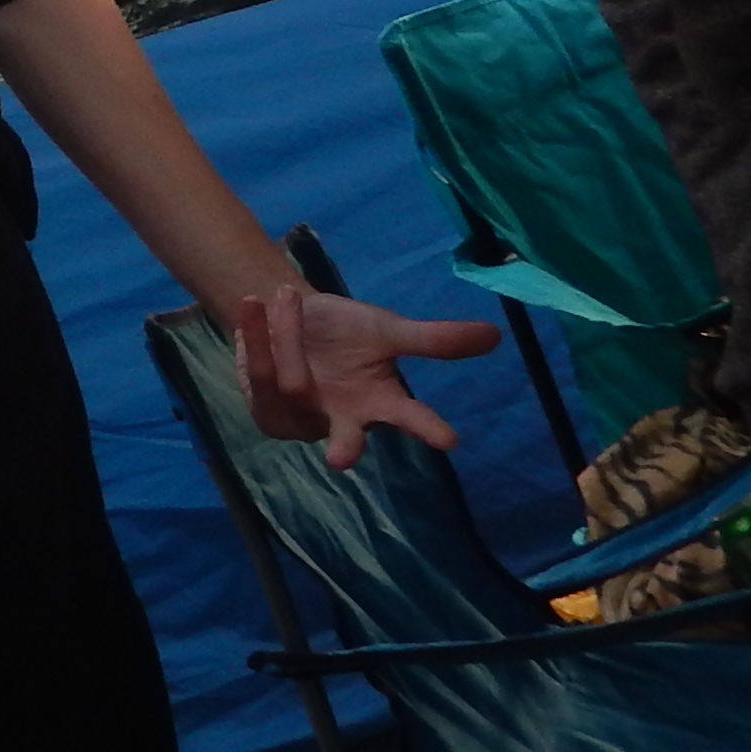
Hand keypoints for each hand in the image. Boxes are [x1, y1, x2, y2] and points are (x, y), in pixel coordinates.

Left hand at [219, 276, 495, 468]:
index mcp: (379, 403)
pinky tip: (254, 308)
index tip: (449, 439)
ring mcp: (303, 420)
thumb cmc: (347, 332)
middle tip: (343, 456)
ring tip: (286, 295)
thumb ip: (434, 339)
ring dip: (288, 335)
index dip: (428, 428)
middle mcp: (343, 420)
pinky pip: (261, 376)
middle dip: (345, 447)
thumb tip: (495, 335)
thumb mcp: (388, 330)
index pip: (410, 418)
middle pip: (345, 439)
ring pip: (295, 385)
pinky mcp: (268, 411)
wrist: (287, 316)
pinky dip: (259, 337)